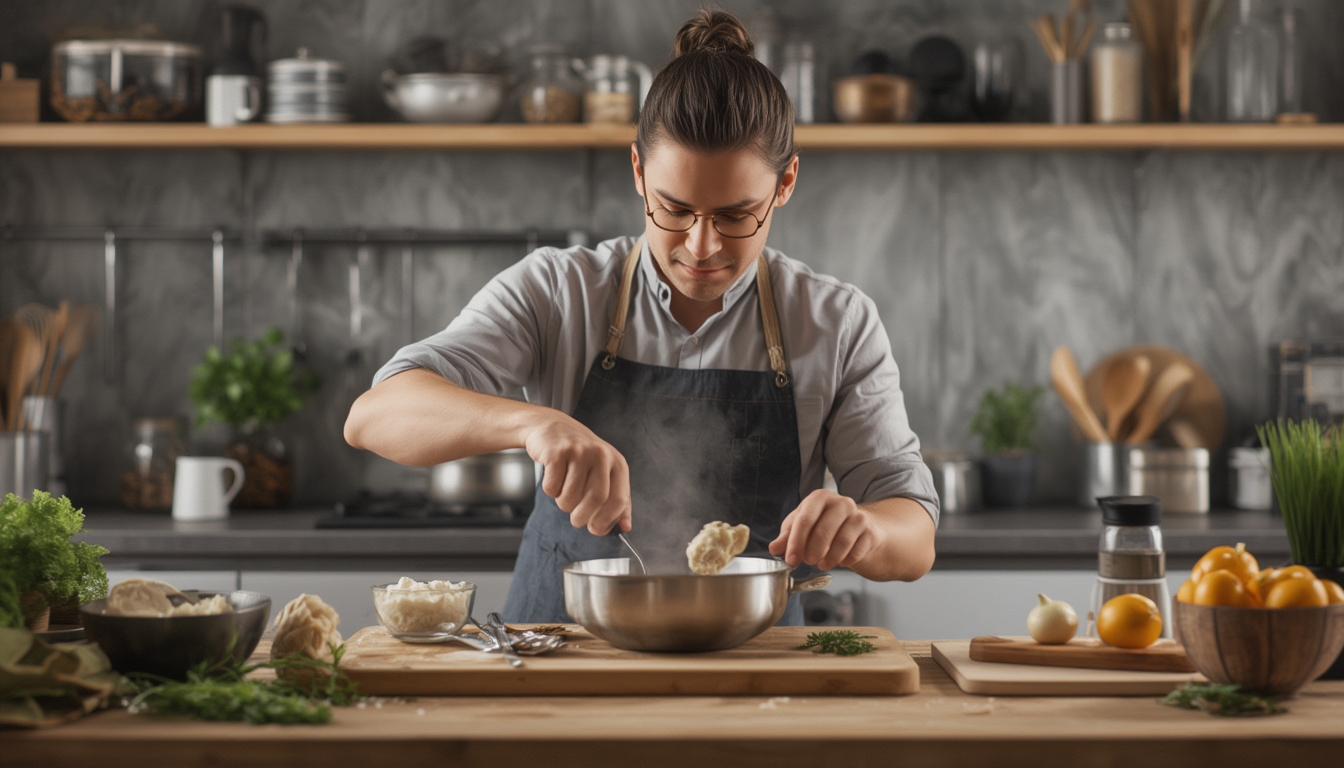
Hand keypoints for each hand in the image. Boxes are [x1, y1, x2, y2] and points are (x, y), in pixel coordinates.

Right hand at [524, 412, 630, 535]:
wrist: (551, 427)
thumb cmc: (580, 455)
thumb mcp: (605, 472)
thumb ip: (617, 499)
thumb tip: (625, 527)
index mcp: (617, 463)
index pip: (619, 500)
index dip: (606, 521)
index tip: (595, 528)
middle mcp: (601, 455)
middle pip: (596, 500)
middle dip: (583, 517)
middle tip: (576, 520)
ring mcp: (579, 451)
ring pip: (570, 497)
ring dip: (564, 504)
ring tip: (563, 492)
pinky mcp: (557, 452)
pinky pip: (552, 488)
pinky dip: (550, 491)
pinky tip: (553, 477)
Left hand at [769, 490, 881, 570]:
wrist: (860, 527)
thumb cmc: (827, 524)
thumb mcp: (804, 526)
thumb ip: (788, 536)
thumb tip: (774, 548)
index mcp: (820, 498)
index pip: (805, 519)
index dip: (796, 542)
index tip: (791, 559)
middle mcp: (841, 503)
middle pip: (823, 531)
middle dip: (812, 552)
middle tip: (808, 561)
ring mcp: (858, 515)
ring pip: (841, 542)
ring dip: (829, 559)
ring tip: (822, 564)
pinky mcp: (870, 531)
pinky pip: (856, 551)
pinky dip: (845, 560)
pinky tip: (840, 561)